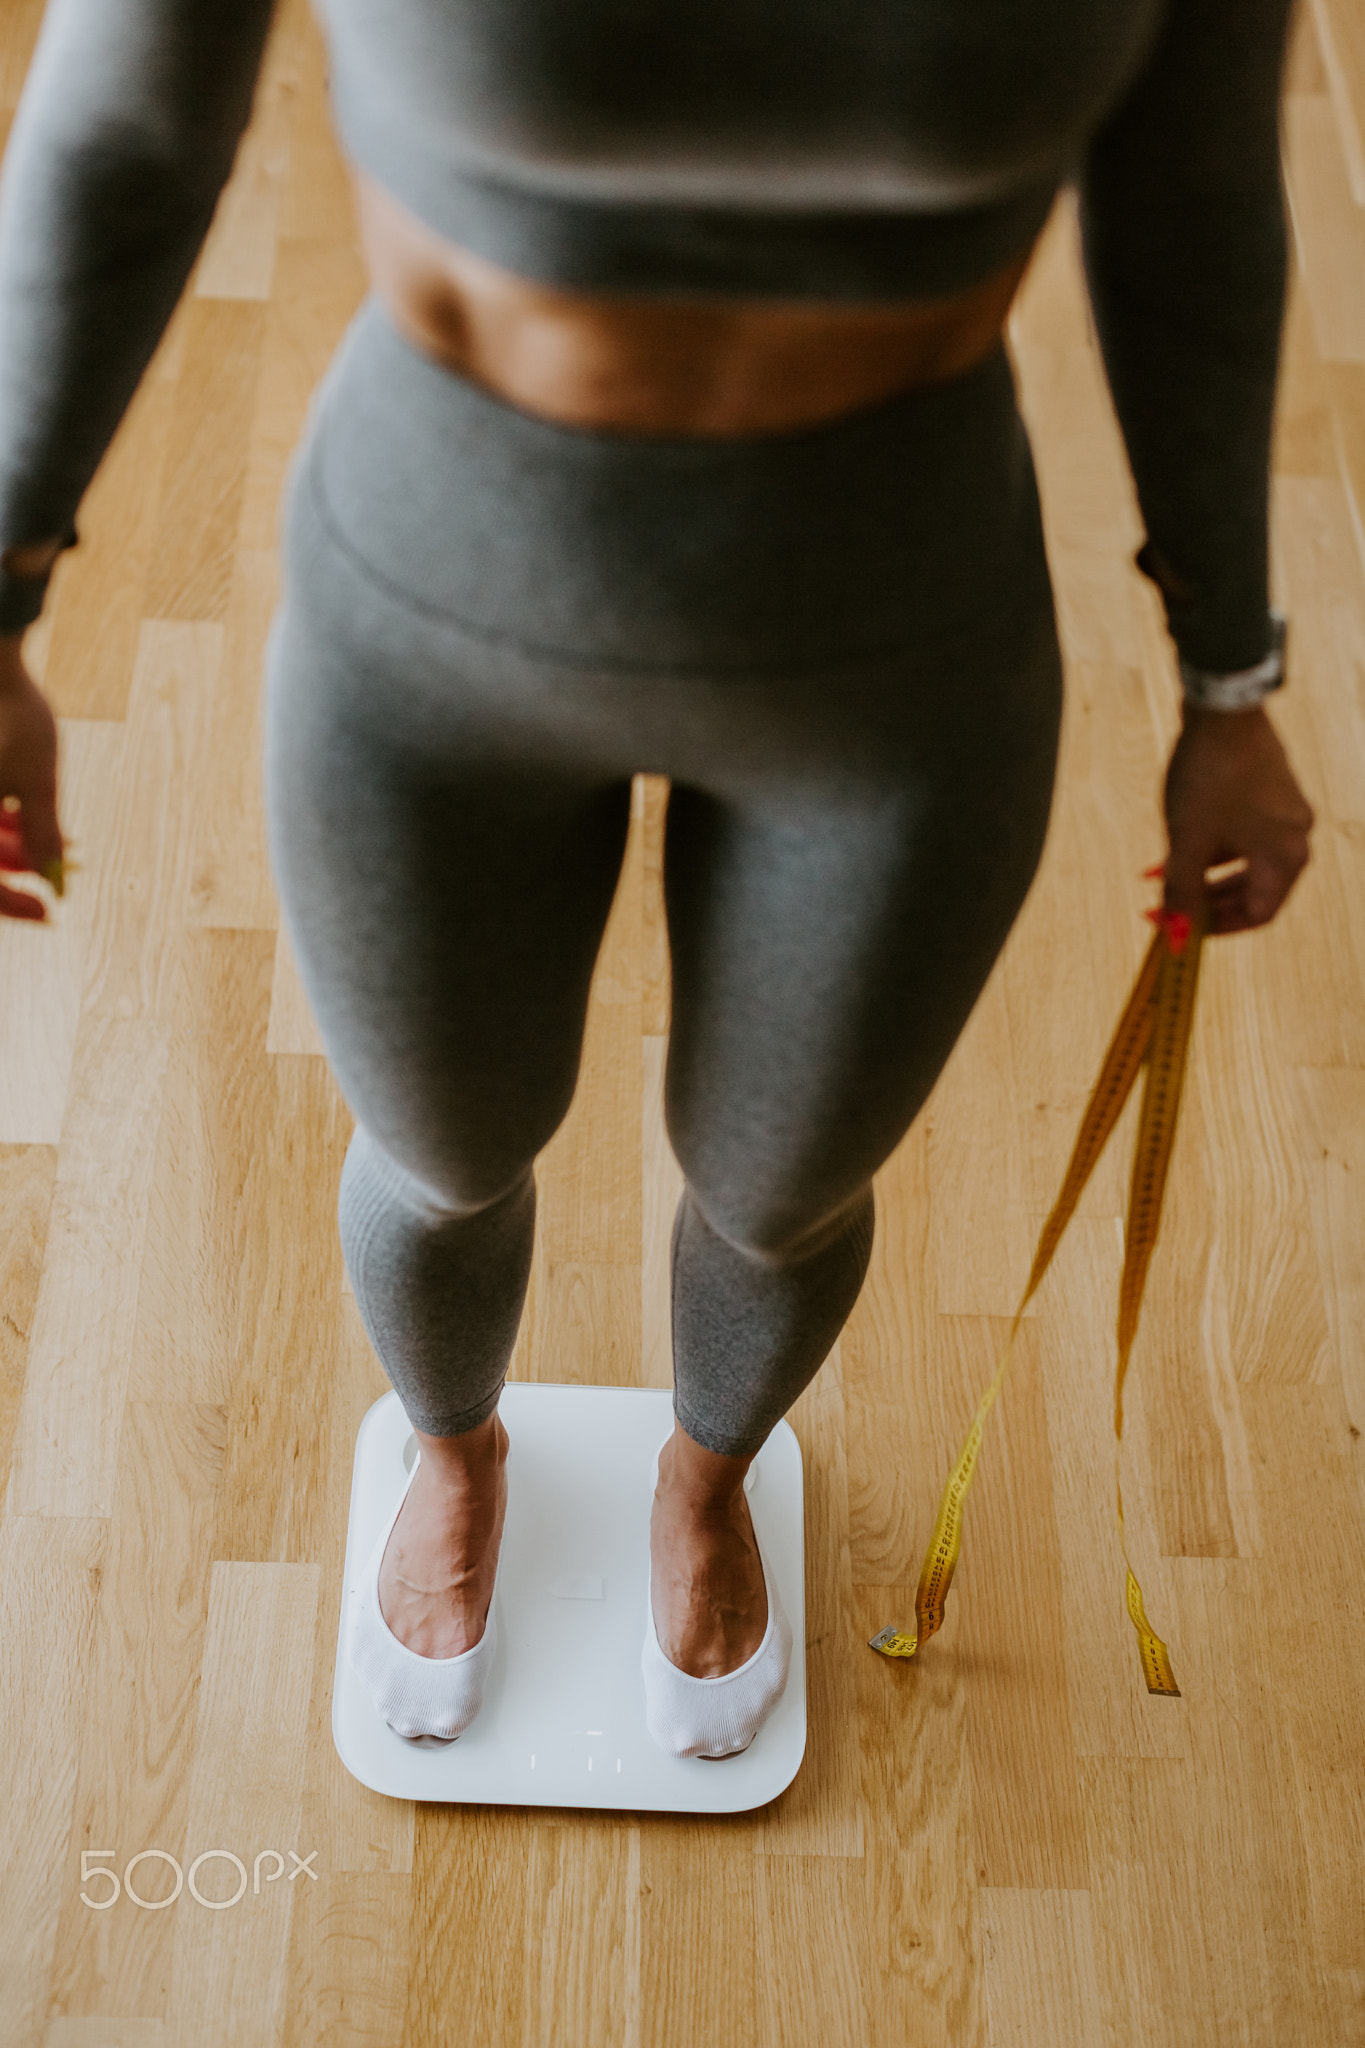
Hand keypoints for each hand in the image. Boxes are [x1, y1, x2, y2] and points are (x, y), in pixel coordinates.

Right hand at [0, 635, 64, 920]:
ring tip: (58, 849)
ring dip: (11, 846)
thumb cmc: (13, 712)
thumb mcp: (37, 778)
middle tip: (55, 883)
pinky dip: (1, 820)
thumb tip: (55, 880)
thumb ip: (42, 831)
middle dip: (13, 871)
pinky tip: (34, 821)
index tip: (48, 913)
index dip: (9, 903)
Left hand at [1160, 702, 1313, 935]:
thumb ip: (1183, 891)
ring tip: (1162, 875)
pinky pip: (1243, 833)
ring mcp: (1284, 811)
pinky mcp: (1269, 790)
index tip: (1180, 928)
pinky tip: (1176, 844)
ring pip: (1244, 860)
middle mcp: (1294, 837)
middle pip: (1253, 889)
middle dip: (1207, 900)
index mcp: (1286, 857)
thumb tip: (1175, 933)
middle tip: (1168, 906)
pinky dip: (1212, 844)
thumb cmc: (1211, 778)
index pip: (1259, 914)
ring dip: (1203, 872)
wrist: (1223, 710)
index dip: (1217, 927)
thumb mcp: (1188, 842)